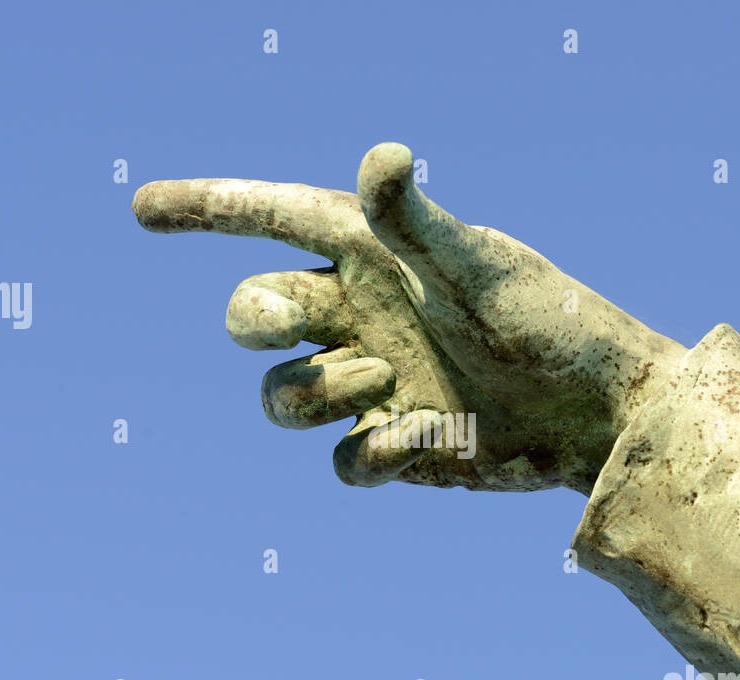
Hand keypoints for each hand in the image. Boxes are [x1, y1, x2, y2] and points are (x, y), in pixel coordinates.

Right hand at [132, 143, 684, 492]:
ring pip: (281, 397)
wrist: (597, 414)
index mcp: (374, 257)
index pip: (273, 220)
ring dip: (314, 391)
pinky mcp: (393, 444)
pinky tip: (422, 436)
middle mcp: (360, 317)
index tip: (142, 208)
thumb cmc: (553, 321)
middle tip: (293, 321)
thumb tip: (380, 159)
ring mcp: (372, 384)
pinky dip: (370, 451)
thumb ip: (422, 225)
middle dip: (254, 317)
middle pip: (253, 313)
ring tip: (385, 379)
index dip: (208, 210)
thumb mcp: (484, 271)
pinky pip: (341, 460)